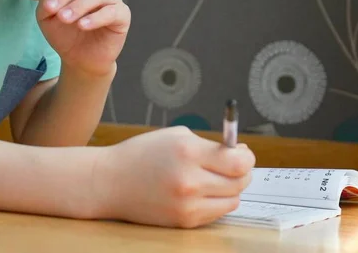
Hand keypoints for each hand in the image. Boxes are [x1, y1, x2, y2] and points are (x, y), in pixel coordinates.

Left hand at [36, 0, 129, 75]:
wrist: (80, 61)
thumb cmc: (65, 36)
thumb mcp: (48, 18)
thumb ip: (48, 0)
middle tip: (51, 8)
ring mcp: (113, 0)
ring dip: (79, 5)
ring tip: (64, 18)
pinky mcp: (123, 15)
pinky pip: (111, 12)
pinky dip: (96, 17)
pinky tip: (83, 25)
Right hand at [93, 126, 254, 227]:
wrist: (110, 182)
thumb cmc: (141, 154)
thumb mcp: (175, 136)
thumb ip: (209, 144)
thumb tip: (240, 154)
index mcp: (188, 152)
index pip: (239, 162)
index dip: (247, 157)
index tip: (243, 153)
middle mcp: (190, 180)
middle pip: (240, 182)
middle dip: (242, 172)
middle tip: (233, 165)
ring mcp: (187, 204)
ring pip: (232, 200)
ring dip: (230, 189)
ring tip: (214, 179)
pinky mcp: (184, 221)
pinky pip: (216, 213)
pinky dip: (216, 202)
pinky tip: (202, 191)